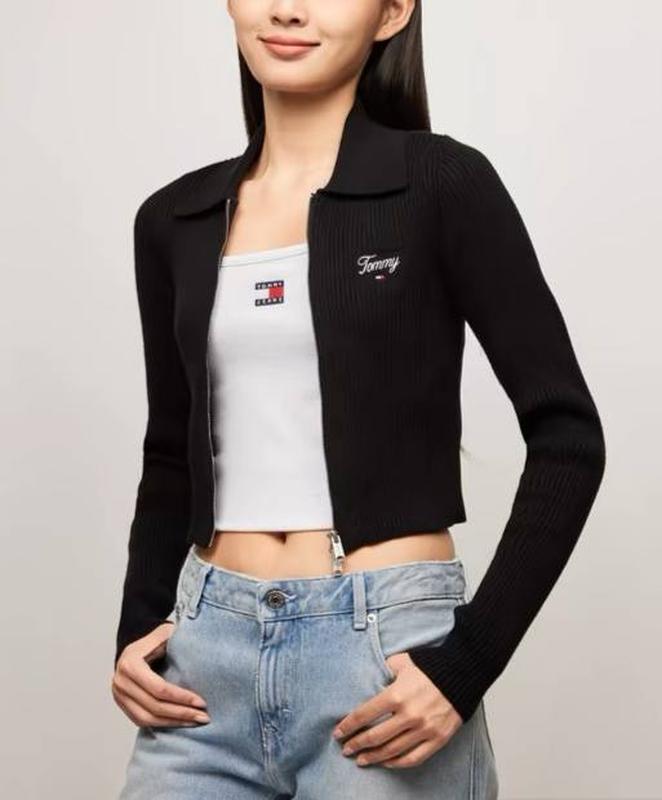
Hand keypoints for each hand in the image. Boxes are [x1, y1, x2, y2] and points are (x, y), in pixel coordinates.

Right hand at [111, 622, 209, 727]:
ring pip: (147, 719)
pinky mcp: (122, 705)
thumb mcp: (164, 633)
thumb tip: (199, 646)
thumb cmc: (154, 640)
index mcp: (131, 664)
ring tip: (195, 721)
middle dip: (181, 713)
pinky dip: (162, 724)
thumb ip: (177, 638)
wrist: (135, 648)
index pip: (159, 688)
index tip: (201, 702)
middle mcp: (121, 682)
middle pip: (154, 706)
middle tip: (204, 716)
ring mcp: (119, 696)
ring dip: (174, 723)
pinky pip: (142, 722)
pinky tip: (180, 722)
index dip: (182, 697)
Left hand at [332, 651, 462, 767]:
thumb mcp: (402, 662)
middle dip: (357, 744)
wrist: (462, 672)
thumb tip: (372, 676)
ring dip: (374, 757)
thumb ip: (384, 670)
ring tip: (361, 759)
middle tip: (346, 749)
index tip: (338, 733)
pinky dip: (398, 763)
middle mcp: (409, 715)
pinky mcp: (437, 739)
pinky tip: (387, 762)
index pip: (364, 714)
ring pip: (392, 751)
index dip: (348, 726)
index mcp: (396, 694)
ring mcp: (424, 729)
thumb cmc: (430, 666)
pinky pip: (414, 758)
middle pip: (375, 736)